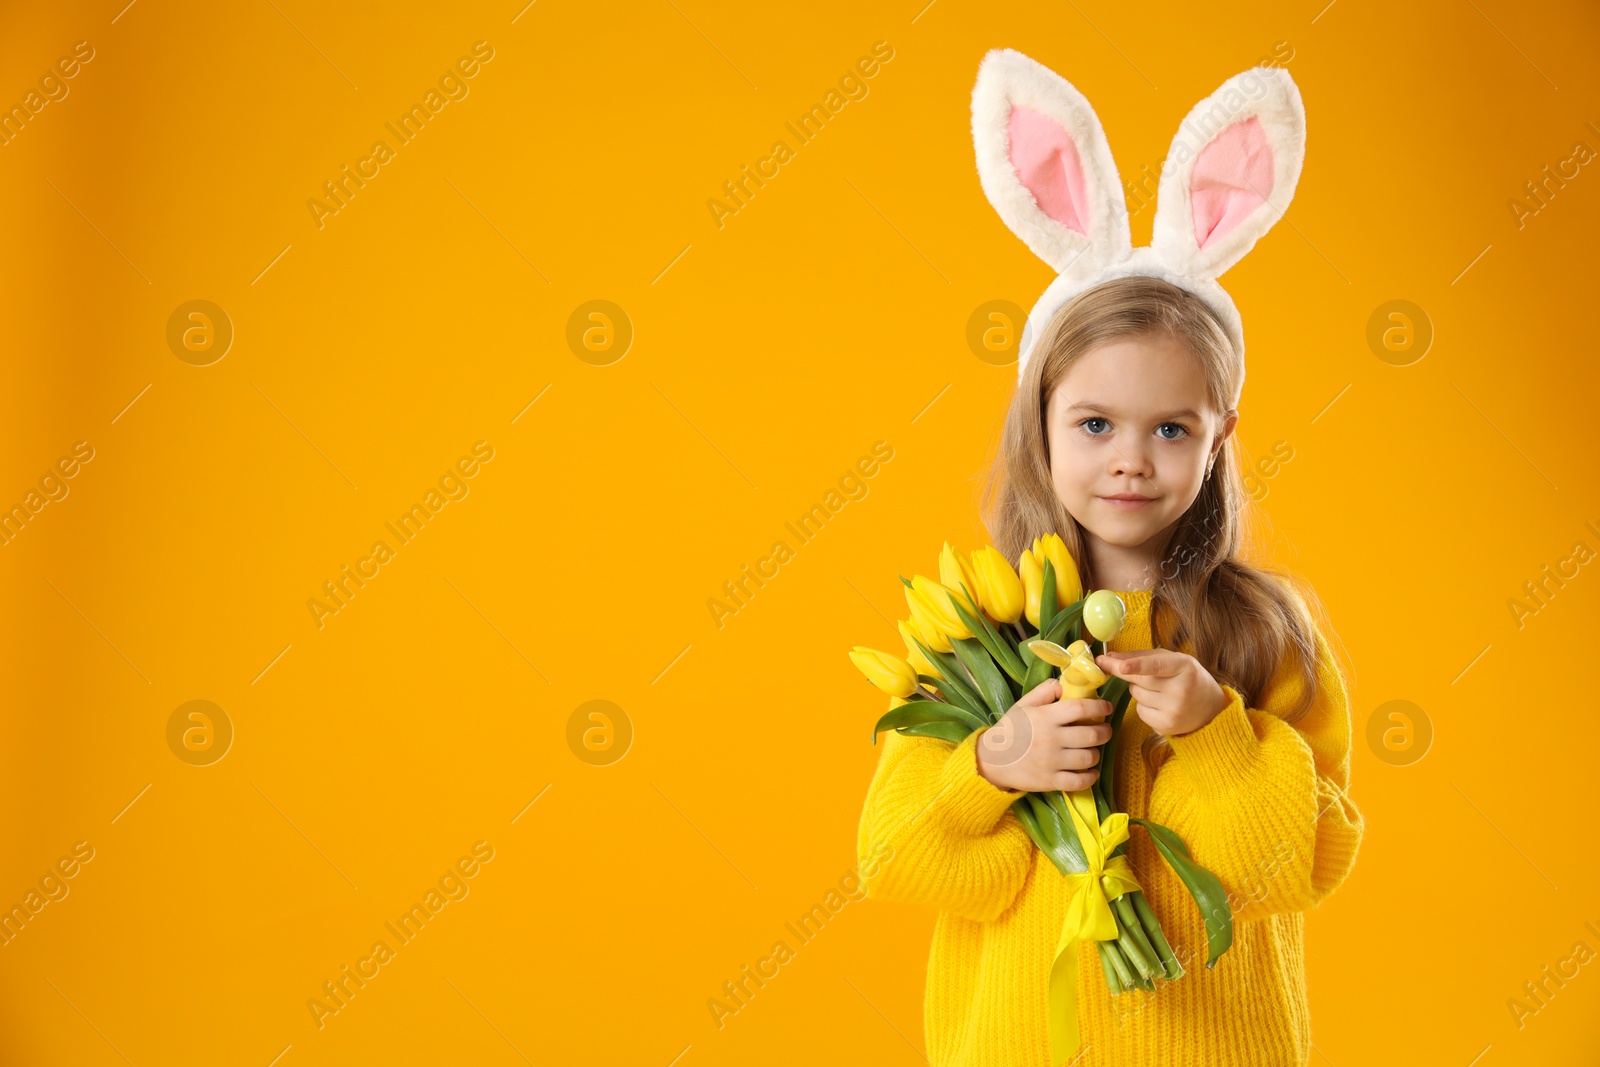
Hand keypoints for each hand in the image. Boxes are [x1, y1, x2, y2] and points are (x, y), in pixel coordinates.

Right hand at [975, 678, 1112, 793]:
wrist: (992, 760)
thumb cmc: (1010, 730)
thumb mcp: (1023, 705)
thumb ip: (1044, 691)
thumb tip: (1065, 683)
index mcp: (1045, 717)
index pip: (1080, 708)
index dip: (1099, 706)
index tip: (1107, 706)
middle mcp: (1051, 739)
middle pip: (1091, 735)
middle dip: (1105, 732)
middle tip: (1105, 730)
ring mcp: (1052, 762)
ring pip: (1089, 758)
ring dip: (1096, 753)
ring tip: (1092, 750)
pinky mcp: (1051, 781)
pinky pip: (1080, 781)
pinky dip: (1091, 777)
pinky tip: (1091, 771)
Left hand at [1095, 649, 1228, 737]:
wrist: (1211, 709)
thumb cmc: (1188, 678)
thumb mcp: (1173, 660)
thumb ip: (1142, 656)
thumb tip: (1111, 657)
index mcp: (1185, 667)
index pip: (1157, 666)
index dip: (1137, 665)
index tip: (1120, 666)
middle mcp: (1181, 690)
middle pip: (1139, 680)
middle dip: (1123, 671)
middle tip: (1116, 665)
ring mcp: (1174, 711)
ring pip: (1136, 694)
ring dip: (1138, 689)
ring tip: (1158, 689)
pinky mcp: (1166, 727)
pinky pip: (1139, 711)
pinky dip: (1143, 705)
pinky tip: (1159, 704)